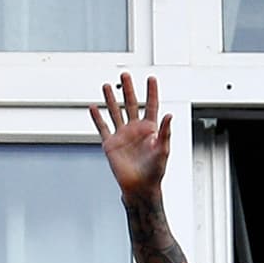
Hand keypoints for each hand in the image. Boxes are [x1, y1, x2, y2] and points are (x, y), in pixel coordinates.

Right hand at [89, 72, 171, 196]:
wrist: (140, 187)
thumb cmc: (155, 171)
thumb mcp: (163, 150)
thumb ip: (165, 132)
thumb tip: (170, 115)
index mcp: (150, 130)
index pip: (151, 106)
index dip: (152, 92)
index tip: (151, 78)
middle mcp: (136, 130)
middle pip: (131, 104)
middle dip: (128, 89)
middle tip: (125, 75)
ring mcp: (122, 135)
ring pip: (115, 112)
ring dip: (110, 99)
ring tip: (106, 85)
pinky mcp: (111, 144)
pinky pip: (102, 128)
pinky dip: (97, 118)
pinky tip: (93, 107)